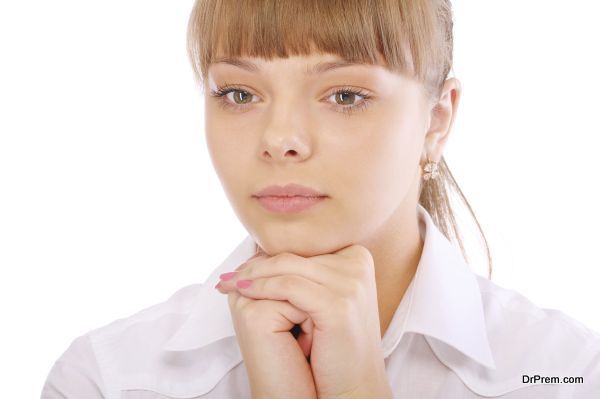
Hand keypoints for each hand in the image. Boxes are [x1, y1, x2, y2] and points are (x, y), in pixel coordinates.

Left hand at [216, 245, 393, 398]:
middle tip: (228, 276)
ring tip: (229, 283)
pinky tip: (242, 292)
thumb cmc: (333, 348)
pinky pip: (288, 287)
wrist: (351, 389)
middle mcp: (359, 262)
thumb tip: (259, 248)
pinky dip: (261, 288)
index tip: (243, 268)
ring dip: (252, 275)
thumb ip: (303, 272)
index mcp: (357, 257)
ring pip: (288, 267)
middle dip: (256, 266)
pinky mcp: (339, 303)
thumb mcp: (322, 300)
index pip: (304, 248)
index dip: (270, 258)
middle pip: (295, 255)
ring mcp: (352, 282)